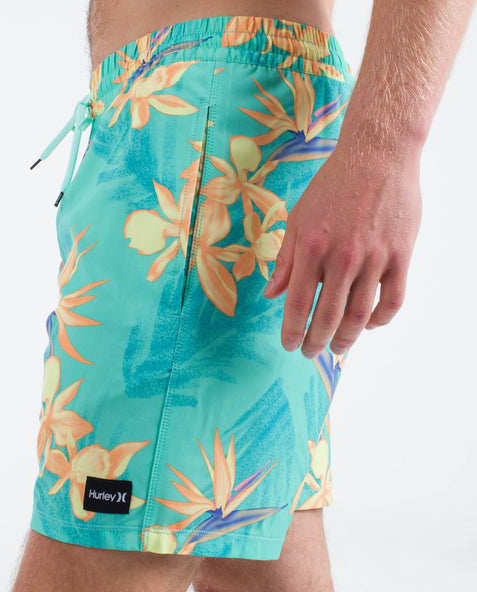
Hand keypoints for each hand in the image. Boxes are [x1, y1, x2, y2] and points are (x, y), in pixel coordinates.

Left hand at [263, 142, 421, 358]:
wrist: (377, 155)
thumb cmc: (332, 186)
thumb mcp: (299, 218)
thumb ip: (286, 259)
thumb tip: (271, 293)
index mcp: (312, 247)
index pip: (298, 303)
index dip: (292, 331)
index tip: (289, 345)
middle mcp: (343, 257)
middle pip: (328, 316)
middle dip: (316, 342)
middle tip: (311, 353)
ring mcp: (375, 257)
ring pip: (360, 315)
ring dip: (347, 339)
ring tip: (338, 348)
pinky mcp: (401, 255)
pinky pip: (393, 300)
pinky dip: (381, 320)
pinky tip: (369, 326)